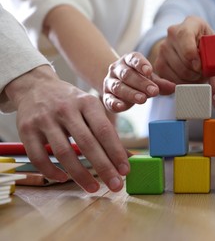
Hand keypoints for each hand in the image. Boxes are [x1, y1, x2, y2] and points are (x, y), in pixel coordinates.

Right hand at [5, 65, 129, 192]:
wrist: (36, 86)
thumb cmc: (71, 102)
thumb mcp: (91, 108)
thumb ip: (107, 132)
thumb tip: (129, 158)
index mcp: (87, 103)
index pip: (104, 131)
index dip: (116, 152)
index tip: (125, 171)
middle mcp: (66, 109)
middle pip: (87, 143)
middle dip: (103, 167)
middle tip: (115, 186)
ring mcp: (44, 119)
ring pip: (63, 153)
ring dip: (80, 175)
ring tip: (93, 188)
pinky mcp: (26, 130)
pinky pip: (38, 157)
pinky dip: (52, 171)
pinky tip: (64, 179)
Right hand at [103, 52, 175, 111]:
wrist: (119, 83)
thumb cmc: (138, 79)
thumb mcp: (150, 79)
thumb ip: (161, 83)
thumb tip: (174, 88)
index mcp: (128, 60)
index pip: (134, 59)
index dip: (141, 64)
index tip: (149, 71)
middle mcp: (117, 69)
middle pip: (127, 74)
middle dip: (141, 83)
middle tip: (153, 91)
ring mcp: (110, 82)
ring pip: (118, 86)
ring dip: (131, 93)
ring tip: (143, 99)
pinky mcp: (106, 96)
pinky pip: (108, 99)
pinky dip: (115, 103)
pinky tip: (122, 106)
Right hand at [152, 16, 214, 83]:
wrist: (190, 48)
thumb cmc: (208, 45)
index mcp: (190, 23)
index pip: (184, 37)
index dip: (191, 54)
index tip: (200, 66)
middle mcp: (172, 33)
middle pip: (181, 59)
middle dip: (195, 72)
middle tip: (203, 74)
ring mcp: (163, 48)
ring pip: (176, 71)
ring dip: (190, 79)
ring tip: (197, 77)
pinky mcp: (158, 63)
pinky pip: (169, 79)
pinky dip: (181, 84)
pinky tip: (189, 81)